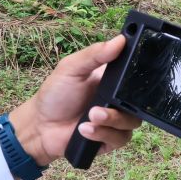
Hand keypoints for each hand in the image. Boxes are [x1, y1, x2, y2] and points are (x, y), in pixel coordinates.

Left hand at [8, 35, 140, 166]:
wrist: (41, 127)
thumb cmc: (55, 95)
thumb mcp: (71, 68)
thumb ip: (94, 54)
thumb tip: (120, 40)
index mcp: (113, 80)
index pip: (137, 76)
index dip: (139, 76)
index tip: (130, 78)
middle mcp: (118, 100)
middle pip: (138, 103)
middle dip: (119, 108)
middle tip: (96, 109)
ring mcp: (116, 120)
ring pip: (131, 123)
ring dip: (110, 122)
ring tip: (89, 119)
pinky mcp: (112, 139)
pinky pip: (121, 139)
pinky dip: (104, 135)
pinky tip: (86, 131)